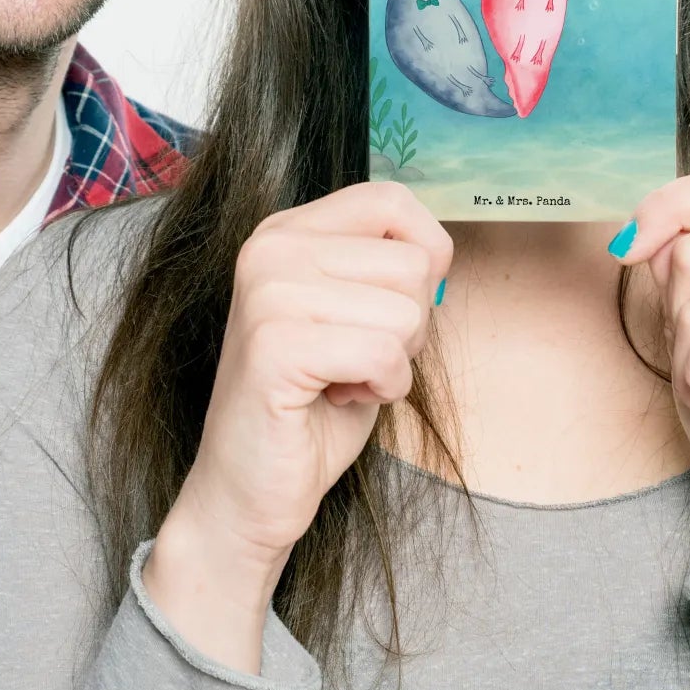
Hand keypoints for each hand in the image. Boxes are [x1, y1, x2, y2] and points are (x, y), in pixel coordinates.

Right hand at [143, 181, 450, 668]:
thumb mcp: (356, 317)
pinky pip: (384, 353)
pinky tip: (338, 399)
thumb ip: (385, 271)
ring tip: (343, 380)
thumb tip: (439, 251)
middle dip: (409, 325)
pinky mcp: (274, 344)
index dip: (425, 256)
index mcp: (286, 231)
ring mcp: (267, 291)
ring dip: (394, 362)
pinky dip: (382, 388)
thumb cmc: (312, 406)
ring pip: (405, 311)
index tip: (393, 309)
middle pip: (411, 263)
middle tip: (357, 359)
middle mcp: (270, 247)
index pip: (392, 201)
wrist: (250, 488)